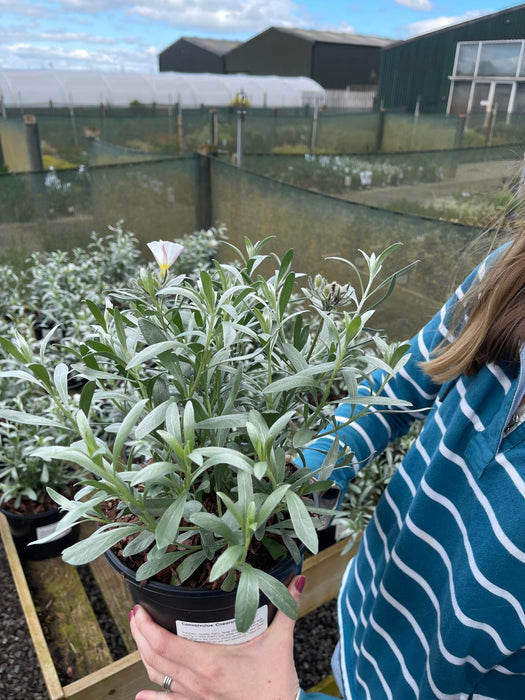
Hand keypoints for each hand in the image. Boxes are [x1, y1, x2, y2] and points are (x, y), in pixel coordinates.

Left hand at [130, 574, 305, 699]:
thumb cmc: (277, 684)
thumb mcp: (281, 642)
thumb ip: (286, 608)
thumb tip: (296, 578)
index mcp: (210, 663)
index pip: (165, 644)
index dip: (145, 627)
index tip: (139, 609)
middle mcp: (196, 682)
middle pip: (154, 658)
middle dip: (139, 635)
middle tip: (135, 615)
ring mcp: (195, 698)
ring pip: (157, 678)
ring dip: (144, 657)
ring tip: (140, 637)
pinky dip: (152, 697)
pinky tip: (140, 694)